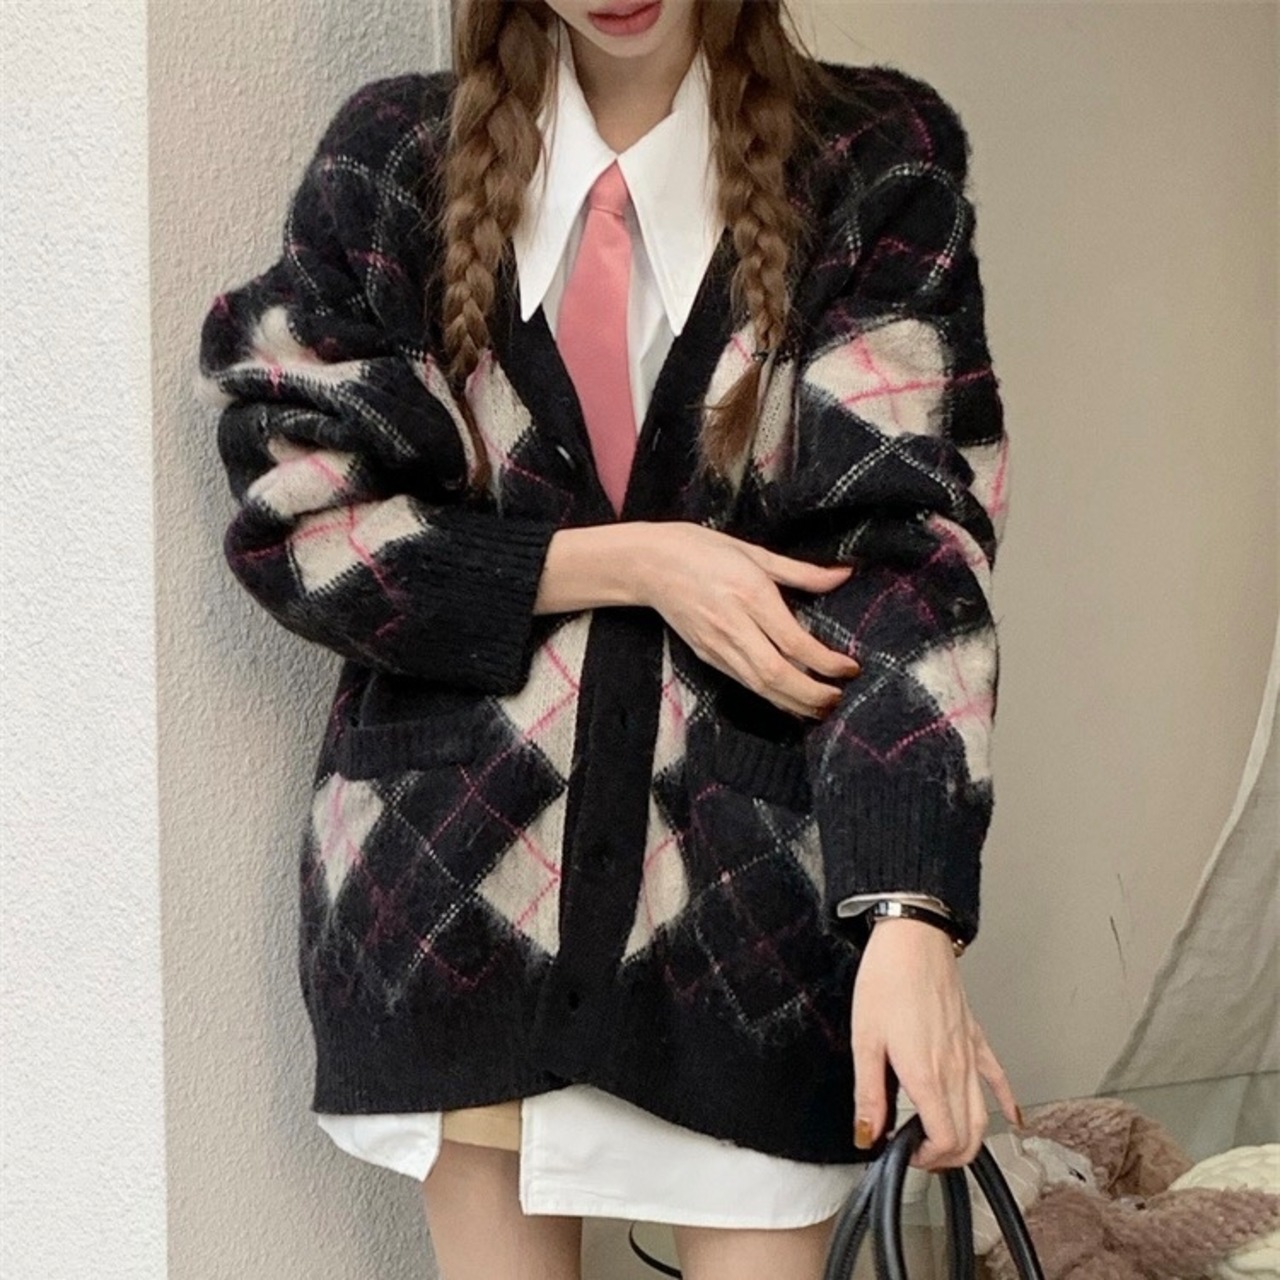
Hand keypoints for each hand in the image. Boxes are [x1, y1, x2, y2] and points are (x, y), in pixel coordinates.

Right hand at [633, 522, 861, 718]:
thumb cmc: (702, 549)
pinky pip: (744, 683)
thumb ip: (801, 571)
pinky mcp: (707, 656)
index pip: (794, 642)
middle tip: (838, 699)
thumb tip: (843, 575)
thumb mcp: (754, 551)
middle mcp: (734, 625)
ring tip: (821, 708)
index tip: (850, 668)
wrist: (649, 564)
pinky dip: (771, 697)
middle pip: (777, 674)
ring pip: (759, 686)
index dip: (826, 662)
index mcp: (750, 594)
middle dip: (812, 694)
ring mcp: (717, 645)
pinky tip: (790, 701)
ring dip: (794, 703)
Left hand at [849, 918, 1022, 1170]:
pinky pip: (998, 1078)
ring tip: (942, 1141)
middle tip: (919, 1152)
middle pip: (968, 1138)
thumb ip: (869, 1093)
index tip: (903, 1152)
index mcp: (926, 1075)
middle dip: (946, 1158)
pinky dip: (1006, 1103)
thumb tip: (867, 1133)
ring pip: (983, 1116)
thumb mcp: (864, 1040)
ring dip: (968, 1139)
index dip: (926, 1160)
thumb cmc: (887, 979)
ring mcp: (969, 1054)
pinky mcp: (975, 1037)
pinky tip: (1012, 1118)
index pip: (944, 1141)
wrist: (913, 938)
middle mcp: (955, 1070)